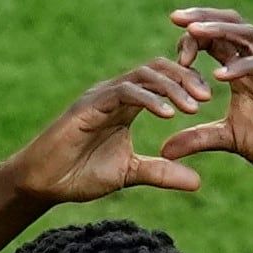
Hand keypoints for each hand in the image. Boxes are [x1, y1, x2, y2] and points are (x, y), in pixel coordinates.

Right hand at [2, 59, 216, 201]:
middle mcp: (115, 93)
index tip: (209, 100)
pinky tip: (169, 115)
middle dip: (185, 79)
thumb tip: (199, 181)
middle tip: (208, 97)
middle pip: (156, 69)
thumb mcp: (130, 174)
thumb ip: (162, 172)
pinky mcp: (89, 106)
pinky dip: (149, 101)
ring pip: (142, 76)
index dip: (186, 84)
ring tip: (195, 107)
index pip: (161, 81)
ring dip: (171, 88)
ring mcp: (101, 96)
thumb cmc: (80, 174)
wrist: (43, 182)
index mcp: (126, 104)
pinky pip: (124, 93)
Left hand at [158, 10, 252, 181]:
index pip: (213, 40)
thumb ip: (198, 139)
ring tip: (194, 32)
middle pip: (228, 24)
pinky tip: (220, 76)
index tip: (171, 52)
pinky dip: (241, 67)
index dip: (191, 39)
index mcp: (241, 71)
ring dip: (219, 30)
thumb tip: (164, 150)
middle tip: (175, 18)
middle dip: (202, 17)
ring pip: (246, 35)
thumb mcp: (229, 140)